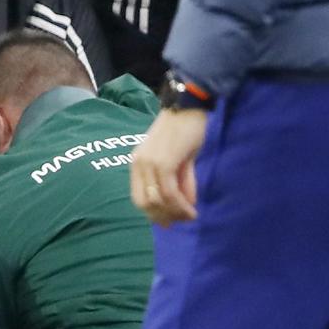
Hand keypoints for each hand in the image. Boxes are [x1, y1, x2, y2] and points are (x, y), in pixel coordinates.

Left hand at [130, 107, 207, 224]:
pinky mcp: (163, 163)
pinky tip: (191, 210)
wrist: (189, 106)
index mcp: (138, 163)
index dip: (153, 213)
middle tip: (182, 221)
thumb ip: (181, 181)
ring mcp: (149, 163)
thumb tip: (187, 205)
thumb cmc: (186, 129)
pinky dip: (180, 205)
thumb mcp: (181, 160)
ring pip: (158, 200)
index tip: (170, 222)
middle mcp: (139, 164)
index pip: (138, 197)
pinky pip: (169, 193)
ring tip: (190, 216)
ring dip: (175, 212)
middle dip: (164, 217)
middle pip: (145, 203)